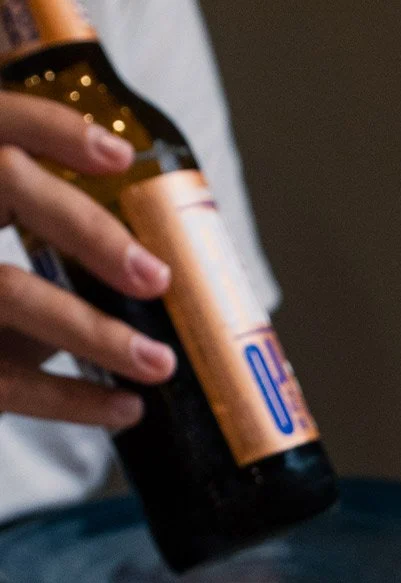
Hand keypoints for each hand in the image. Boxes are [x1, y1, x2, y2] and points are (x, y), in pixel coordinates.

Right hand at [0, 92, 175, 428]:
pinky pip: (8, 380)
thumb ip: (42, 257)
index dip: (54, 129)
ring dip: (94, 331)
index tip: (122, 157)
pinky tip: (124, 407)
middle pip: (3, 180)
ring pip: (10, 288)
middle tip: (158, 277)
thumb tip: (138, 272)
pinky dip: (73, 399)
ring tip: (158, 363)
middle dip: (88, 228)